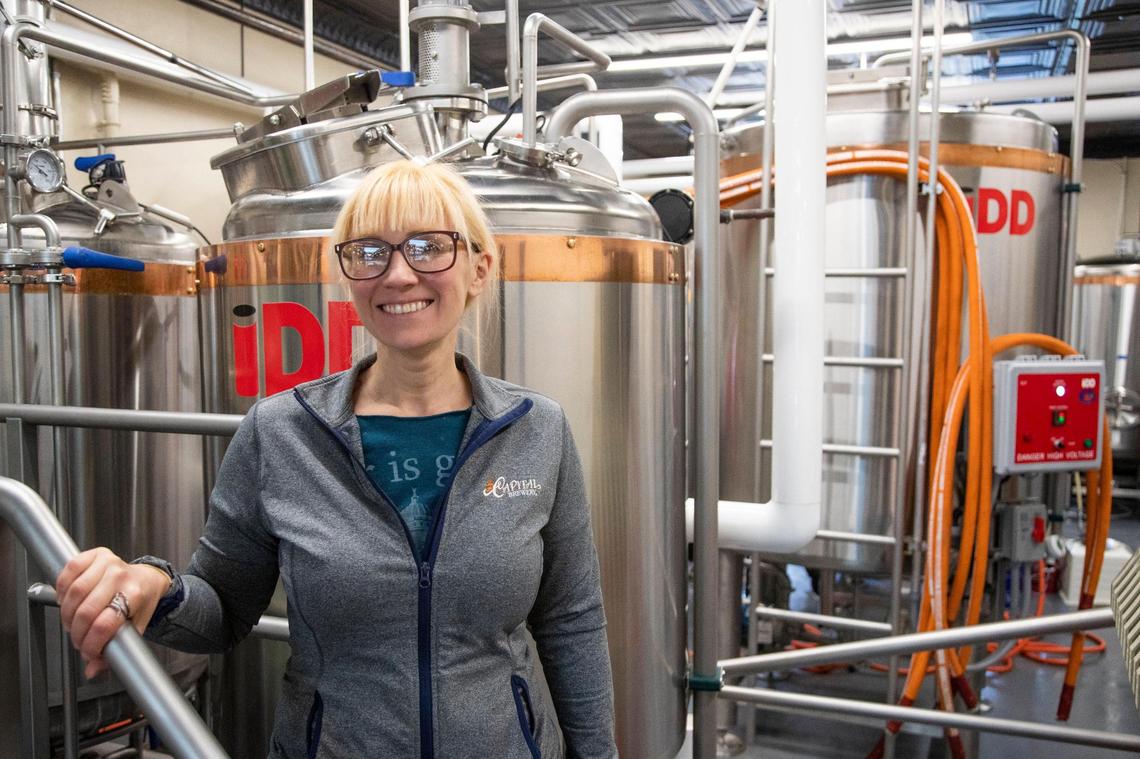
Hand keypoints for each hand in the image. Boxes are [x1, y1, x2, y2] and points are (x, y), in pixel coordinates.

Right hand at [55, 548, 170, 678]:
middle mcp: (122, 576)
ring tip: (72, 622)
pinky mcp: (96, 554)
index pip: (104, 625)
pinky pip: (69, 570)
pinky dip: (62, 588)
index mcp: (135, 594)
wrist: (147, 578)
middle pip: (86, 611)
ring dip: (66, 613)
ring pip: (74, 592)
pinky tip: (66, 599)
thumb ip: (115, 649)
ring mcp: (109, 563)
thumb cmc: (140, 602)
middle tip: (78, 639)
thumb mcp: (134, 627)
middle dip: (76, 632)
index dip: (91, 644)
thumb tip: (93, 670)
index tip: (88, 653)